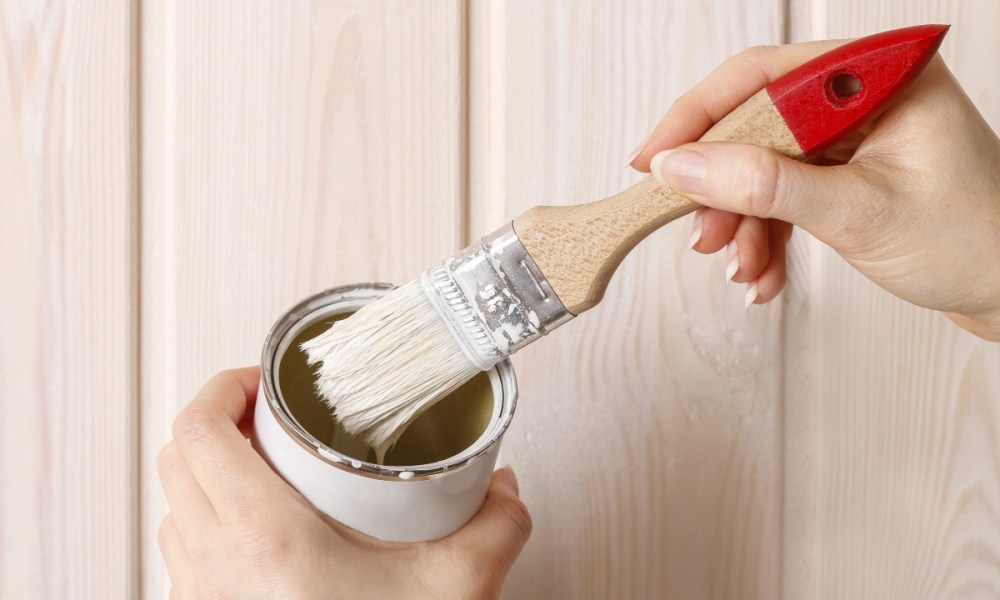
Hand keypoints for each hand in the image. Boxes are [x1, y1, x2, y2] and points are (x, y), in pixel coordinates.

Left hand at [157, 367, 530, 598]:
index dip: (223, 387)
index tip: (261, 381)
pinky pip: (184, 553)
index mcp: (263, 539)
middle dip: (220, 422)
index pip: (199, 431)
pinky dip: (209, 523)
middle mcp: (215, 567)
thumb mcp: (458, 587)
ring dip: (211, 473)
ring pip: (175, 507)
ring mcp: (201, 599)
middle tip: (271, 419)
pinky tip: (263, 533)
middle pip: (178, 459)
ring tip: (267, 470)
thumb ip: (496, 524)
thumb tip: (503, 486)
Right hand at [629, 41, 999, 340]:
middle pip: (754, 124)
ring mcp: (852, 136)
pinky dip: (766, 235)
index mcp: (880, 77)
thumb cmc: (974, 243)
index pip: (761, 77)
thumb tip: (683, 166)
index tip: (652, 160)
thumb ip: (764, 186)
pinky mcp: (845, 172)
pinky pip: (782, 194)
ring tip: (742, 268)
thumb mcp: (858, 213)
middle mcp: (862, 96)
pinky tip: (764, 272)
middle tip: (700, 233)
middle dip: (721, 188)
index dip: (697, 117)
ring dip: (742, 222)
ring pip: (761, 166)